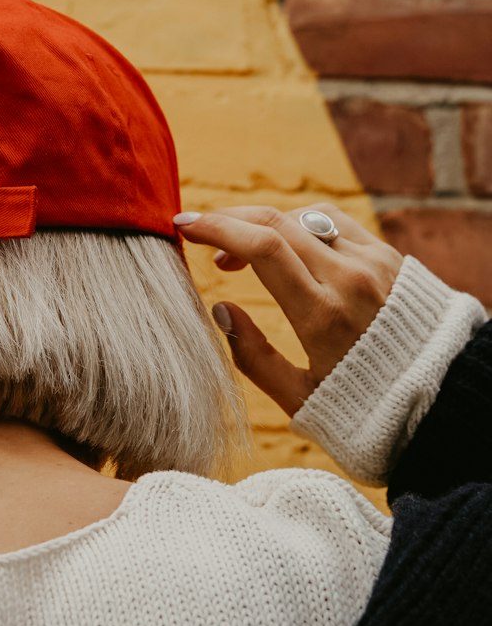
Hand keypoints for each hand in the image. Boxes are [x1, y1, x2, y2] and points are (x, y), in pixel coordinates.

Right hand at [173, 202, 404, 416]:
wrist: (442, 404)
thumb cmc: (366, 409)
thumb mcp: (300, 399)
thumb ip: (253, 357)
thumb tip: (221, 308)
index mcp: (324, 316)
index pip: (263, 248)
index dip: (217, 228)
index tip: (184, 226)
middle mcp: (351, 279)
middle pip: (278, 222)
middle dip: (229, 219)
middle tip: (198, 229)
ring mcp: (374, 263)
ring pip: (306, 216)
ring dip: (264, 222)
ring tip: (240, 250)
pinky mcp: (390, 257)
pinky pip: (335, 222)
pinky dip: (300, 223)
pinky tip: (284, 244)